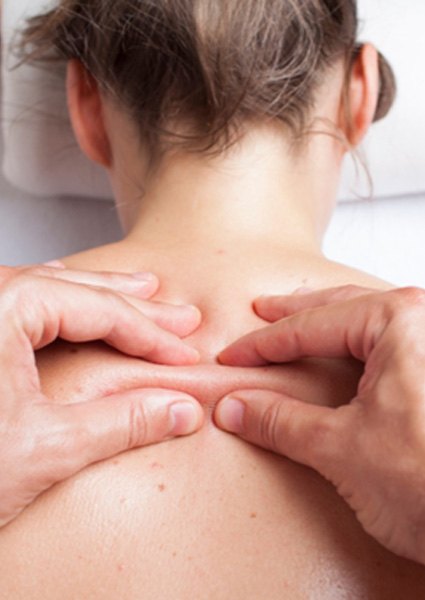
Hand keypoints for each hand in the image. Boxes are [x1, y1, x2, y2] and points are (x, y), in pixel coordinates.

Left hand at [0, 263, 202, 526]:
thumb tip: (179, 410)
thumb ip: (121, 423)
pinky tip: (76, 302)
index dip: (151, 335)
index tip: (184, 354)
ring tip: (142, 293)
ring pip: (51, 288)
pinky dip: (63, 305)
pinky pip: (24, 301)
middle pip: (79, 290)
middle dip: (136, 307)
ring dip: (102, 297)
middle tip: (179, 317)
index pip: (100, 311)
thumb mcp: (44, 449)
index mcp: (2, 307)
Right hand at [216, 285, 424, 563]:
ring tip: (300, 320)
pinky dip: (357, 343)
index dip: (263, 345)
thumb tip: (235, 407)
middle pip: (342, 307)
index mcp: (399, 322)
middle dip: (297, 313)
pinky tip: (345, 351)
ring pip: (369, 320)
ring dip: (329, 322)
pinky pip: (390, 341)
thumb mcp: (342, 448)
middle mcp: (424, 321)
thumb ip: (281, 422)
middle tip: (263, 311)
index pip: (310, 327)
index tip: (233, 356)